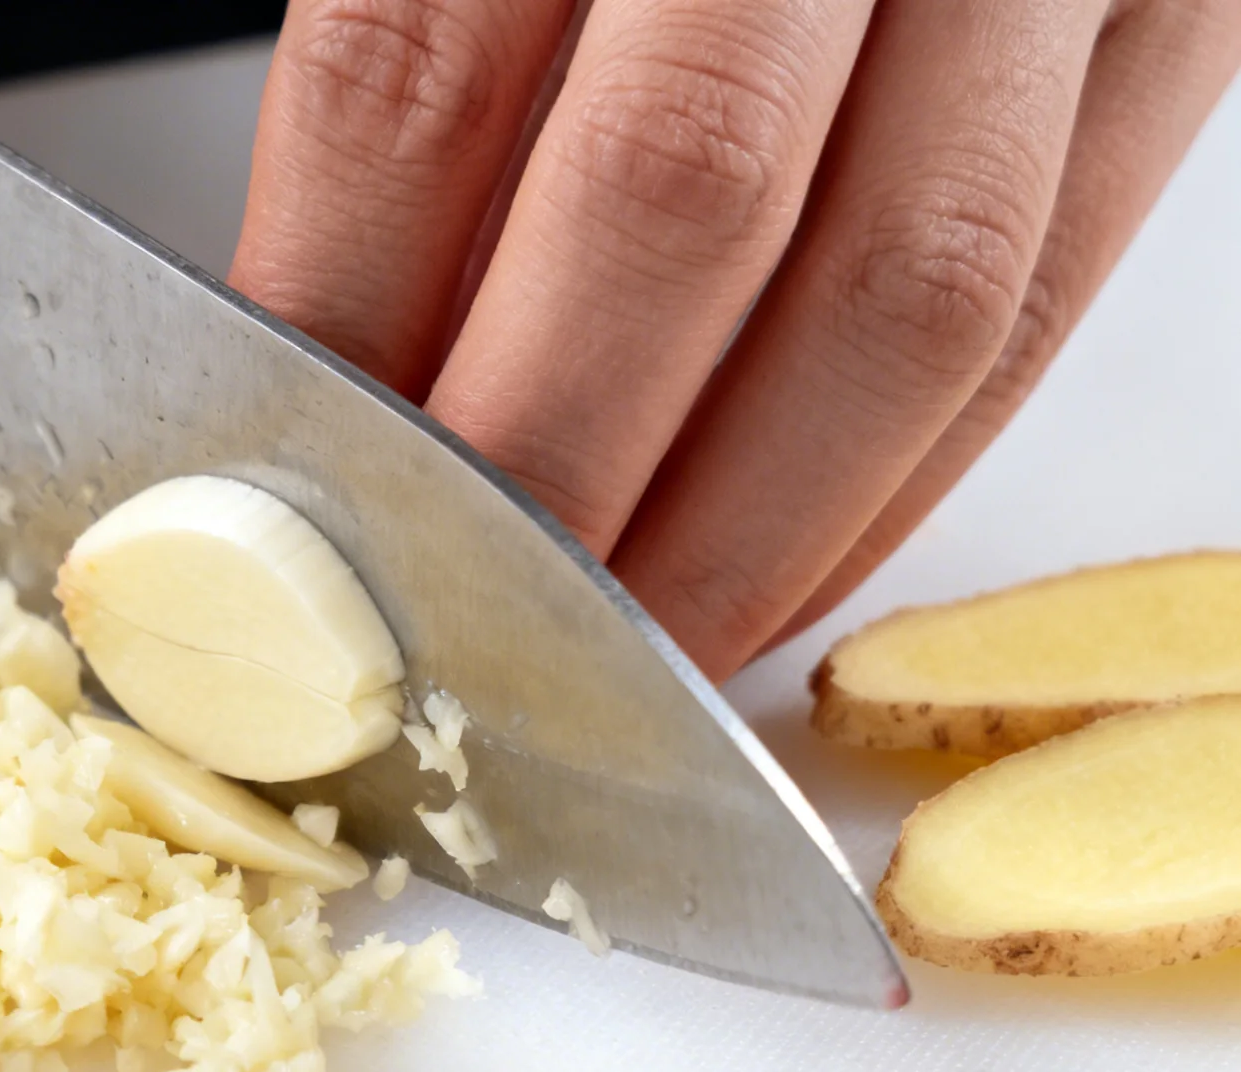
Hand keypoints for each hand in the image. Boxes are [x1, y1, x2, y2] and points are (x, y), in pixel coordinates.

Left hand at [232, 0, 1239, 677]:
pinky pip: (1042, 295)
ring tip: (598, 649)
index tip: (280, 487)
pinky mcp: (1182, 15)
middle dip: (536, 470)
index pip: (411, 77)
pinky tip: (767, 571)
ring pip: (902, 288)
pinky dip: (893, 480)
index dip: (340, 320)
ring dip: (732, 528)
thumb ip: (418, 68)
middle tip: (436, 627)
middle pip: (666, 195)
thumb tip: (331, 363)